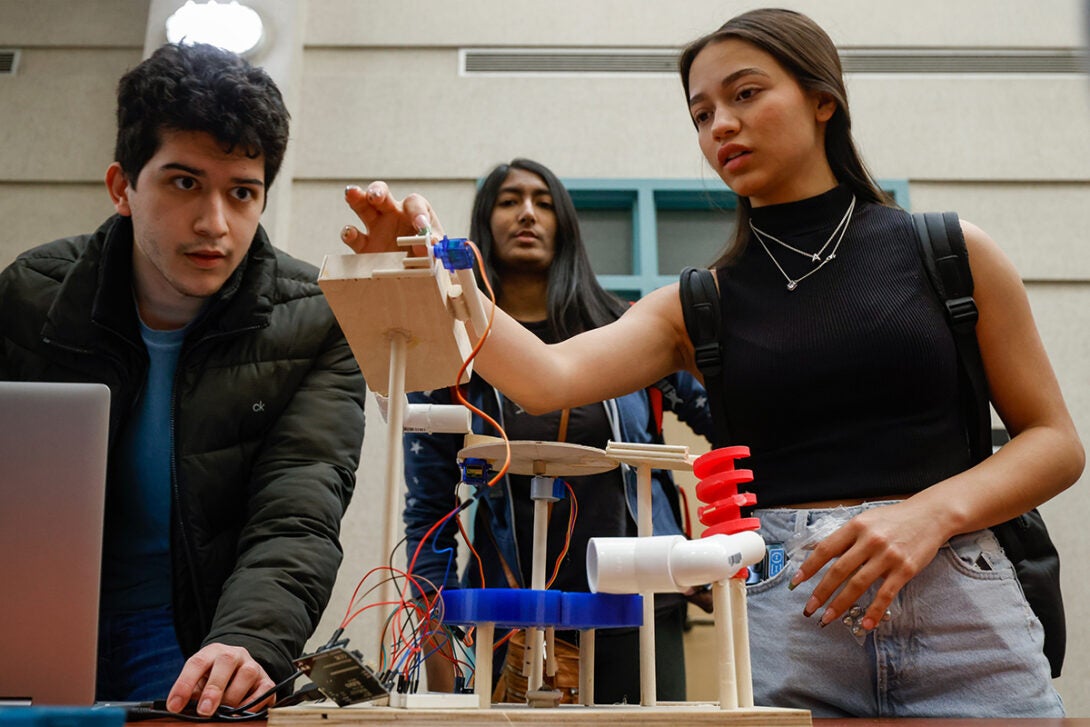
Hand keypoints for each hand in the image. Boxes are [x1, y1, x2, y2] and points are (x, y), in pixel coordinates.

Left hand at [165, 643, 276, 716]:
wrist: (239, 673)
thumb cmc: (213, 682)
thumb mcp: (199, 684)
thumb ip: (192, 695)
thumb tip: (183, 712)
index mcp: (212, 653)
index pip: (197, 663)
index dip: (184, 684)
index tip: (174, 707)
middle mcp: (234, 654)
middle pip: (225, 661)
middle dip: (214, 688)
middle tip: (204, 711)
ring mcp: (252, 665)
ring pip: (247, 673)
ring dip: (233, 697)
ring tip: (224, 713)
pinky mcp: (266, 680)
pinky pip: (264, 690)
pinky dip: (252, 704)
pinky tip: (241, 714)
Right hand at [341, 181, 443, 254]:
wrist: (420, 276)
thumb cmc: (430, 258)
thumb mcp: (438, 254)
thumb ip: (433, 249)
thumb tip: (423, 246)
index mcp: (414, 213)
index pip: (413, 203)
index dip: (417, 212)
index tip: (421, 226)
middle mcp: (393, 214)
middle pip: (382, 194)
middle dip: (378, 192)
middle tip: (376, 197)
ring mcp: (376, 228)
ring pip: (363, 207)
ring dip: (357, 199)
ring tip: (351, 194)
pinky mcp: (365, 246)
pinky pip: (354, 236)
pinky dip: (350, 233)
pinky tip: (350, 233)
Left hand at [787, 501, 947, 630]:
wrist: (930, 516)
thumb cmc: (894, 519)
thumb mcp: (865, 520)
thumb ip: (844, 537)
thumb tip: (817, 552)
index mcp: (856, 526)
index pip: (826, 549)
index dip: (809, 567)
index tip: (796, 582)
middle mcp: (870, 541)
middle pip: (839, 571)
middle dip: (821, 592)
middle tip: (809, 608)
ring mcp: (888, 556)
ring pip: (858, 585)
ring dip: (840, 604)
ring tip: (828, 618)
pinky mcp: (905, 570)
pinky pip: (886, 595)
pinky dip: (874, 612)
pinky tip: (865, 624)